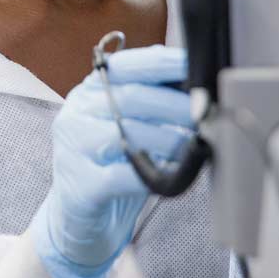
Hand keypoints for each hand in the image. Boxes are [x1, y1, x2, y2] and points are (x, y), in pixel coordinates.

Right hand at [29, 44, 193, 277]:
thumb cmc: (111, 163)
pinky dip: (153, 176)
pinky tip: (171, 177)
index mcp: (87, 93)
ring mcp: (72, 150)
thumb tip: (193, 83)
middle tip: (206, 114)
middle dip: (176, 105)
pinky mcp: (81, 186)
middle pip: (130, 99)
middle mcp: (74, 115)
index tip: (192, 65)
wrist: (78, 214)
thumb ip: (149, 102)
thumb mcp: (124, 125)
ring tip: (196, 147)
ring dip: (171, 142)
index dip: (159, 63)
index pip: (122, 66)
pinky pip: (125, 176)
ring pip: (128, 137)